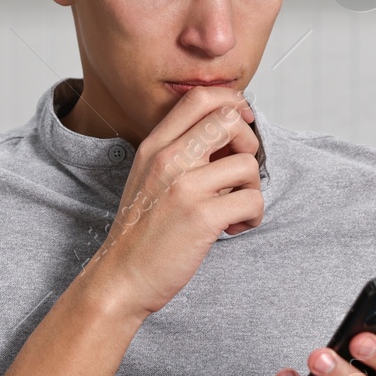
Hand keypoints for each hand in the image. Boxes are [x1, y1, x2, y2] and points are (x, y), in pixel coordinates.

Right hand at [80, 85, 261, 317]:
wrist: (122, 277)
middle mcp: (168, 159)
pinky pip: (252, 201)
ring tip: (235, 208)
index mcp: (154, 146)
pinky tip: (234, 227)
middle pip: (228, 120)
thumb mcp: (149, 177)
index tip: (241, 125)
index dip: (231, 104)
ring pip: (248, 164)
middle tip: (239, 171)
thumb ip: (181, 152)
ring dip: (253, 189)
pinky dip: (253, 216)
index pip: (199, 98)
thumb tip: (228, 135)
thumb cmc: (142, 231)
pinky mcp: (202, 217)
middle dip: (248, 143)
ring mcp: (185, 187)